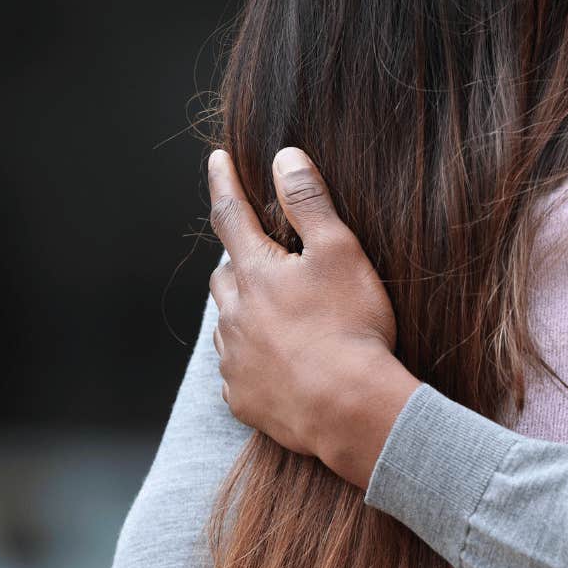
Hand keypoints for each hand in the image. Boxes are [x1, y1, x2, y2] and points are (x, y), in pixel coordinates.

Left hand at [206, 146, 419, 487]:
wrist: (349, 409)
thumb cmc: (350, 326)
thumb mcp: (339, 252)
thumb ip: (308, 203)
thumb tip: (284, 157)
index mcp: (255, 273)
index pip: (231, 215)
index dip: (224, 183)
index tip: (217, 158)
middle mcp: (234, 314)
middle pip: (225, 274)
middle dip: (239, 260)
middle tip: (264, 258)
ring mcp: (235, 359)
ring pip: (228, 323)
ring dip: (244, 311)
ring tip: (277, 315)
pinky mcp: (243, 398)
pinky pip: (238, 370)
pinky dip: (252, 358)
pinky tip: (280, 363)